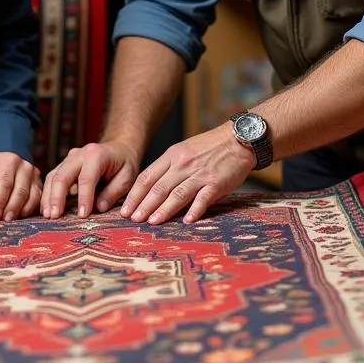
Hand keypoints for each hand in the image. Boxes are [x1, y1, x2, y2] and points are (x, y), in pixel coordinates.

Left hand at [0, 152, 41, 220]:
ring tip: (9, 219)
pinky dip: (28, 210)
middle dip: (11, 208)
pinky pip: (37, 200)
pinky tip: (19, 216)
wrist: (2, 162)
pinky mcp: (40, 185)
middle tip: (3, 220)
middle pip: (21, 191)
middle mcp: (25, 166)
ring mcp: (35, 176)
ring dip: (21, 211)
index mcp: (9, 161)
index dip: (0, 200)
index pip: (5, 183)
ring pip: (32, 197)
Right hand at [41, 140, 139, 218]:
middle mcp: (79, 154)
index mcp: (96, 155)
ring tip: (48, 215)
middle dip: (57, 197)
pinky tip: (46, 208)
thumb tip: (98, 208)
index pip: (86, 178)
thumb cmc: (123, 164)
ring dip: (48, 197)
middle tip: (54, 217)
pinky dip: (47, 194)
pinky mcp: (63, 165)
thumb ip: (113, 192)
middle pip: (63, 175)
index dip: (83, 198)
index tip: (82, 216)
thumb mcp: (126, 177)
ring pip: (53, 177)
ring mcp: (68, 159)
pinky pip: (52, 178)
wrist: (118, 148)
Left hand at [121, 123, 253, 224]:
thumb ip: (168, 167)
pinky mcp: (216, 183)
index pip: (147, 177)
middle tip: (134, 219)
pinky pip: (202, 199)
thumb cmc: (209, 147)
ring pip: (177, 194)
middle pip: (159, 187)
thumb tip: (150, 188)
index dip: (135, 194)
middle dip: (144, 205)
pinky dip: (194, 211)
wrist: (237, 140)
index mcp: (172, 156)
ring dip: (163, 210)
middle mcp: (183, 164)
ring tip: (152, 222)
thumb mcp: (183, 150)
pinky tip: (186, 221)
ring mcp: (200, 174)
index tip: (125, 209)